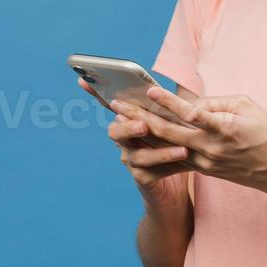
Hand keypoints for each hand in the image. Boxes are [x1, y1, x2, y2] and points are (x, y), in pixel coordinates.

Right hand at [83, 78, 192, 210]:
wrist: (179, 186)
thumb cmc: (179, 144)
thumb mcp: (176, 122)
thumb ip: (169, 107)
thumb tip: (179, 82)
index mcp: (130, 121)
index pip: (111, 105)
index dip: (96, 94)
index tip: (82, 80)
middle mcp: (125, 140)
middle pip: (116, 130)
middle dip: (127, 126)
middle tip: (142, 124)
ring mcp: (130, 160)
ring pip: (135, 154)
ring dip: (159, 150)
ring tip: (179, 147)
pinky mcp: (141, 177)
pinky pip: (150, 170)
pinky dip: (167, 160)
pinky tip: (183, 154)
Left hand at [113, 86, 266, 197]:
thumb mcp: (247, 106)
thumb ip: (215, 102)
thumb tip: (188, 103)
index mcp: (224, 129)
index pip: (192, 114)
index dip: (169, 102)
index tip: (149, 90)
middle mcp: (210, 148)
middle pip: (169, 132)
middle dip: (140, 117)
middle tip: (116, 104)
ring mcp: (205, 162)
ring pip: (167, 146)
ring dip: (142, 132)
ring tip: (119, 120)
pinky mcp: (203, 170)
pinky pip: (174, 158)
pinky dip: (155, 148)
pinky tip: (136, 142)